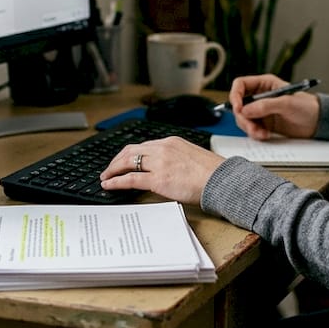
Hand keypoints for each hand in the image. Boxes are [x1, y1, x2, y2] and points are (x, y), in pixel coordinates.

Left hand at [99, 137, 224, 204]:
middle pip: (131, 151)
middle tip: (109, 169)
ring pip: (127, 162)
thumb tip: (166, 168)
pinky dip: (116, 181)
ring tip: (106, 177)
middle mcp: (163, 149)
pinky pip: (130, 179)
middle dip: (116, 160)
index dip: (128, 154)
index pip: (143, 145)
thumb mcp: (191, 156)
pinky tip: (109, 185)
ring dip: (113, 169)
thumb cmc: (212, 172)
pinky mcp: (158, 180)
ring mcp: (159, 163)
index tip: (122, 160)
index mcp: (171, 142)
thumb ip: (175, 158)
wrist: (222, 180)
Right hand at [228, 74, 319, 140]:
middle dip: (243, 118)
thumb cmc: (307, 107)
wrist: (317, 123)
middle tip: (251, 127)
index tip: (238, 108)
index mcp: (264, 84)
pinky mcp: (263, 124)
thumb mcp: (287, 103)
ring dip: (249, 128)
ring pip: (243, 119)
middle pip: (239, 105)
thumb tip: (246, 110)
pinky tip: (265, 136)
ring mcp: (260, 111)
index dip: (235, 95)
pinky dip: (255, 134)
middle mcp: (260, 96)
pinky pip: (250, 129)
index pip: (240, 85)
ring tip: (262, 134)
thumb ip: (266, 105)